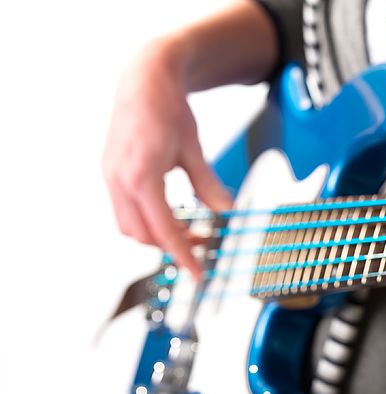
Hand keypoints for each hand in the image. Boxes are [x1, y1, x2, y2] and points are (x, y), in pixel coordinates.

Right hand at [103, 39, 232, 277]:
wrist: (143, 80)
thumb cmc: (170, 110)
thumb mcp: (195, 150)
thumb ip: (210, 187)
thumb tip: (229, 214)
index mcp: (141, 176)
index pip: (164, 230)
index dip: (183, 256)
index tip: (199, 274)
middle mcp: (119, 180)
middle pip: (143, 235)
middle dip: (173, 246)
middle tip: (205, 244)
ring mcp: (110, 177)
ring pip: (130, 227)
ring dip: (158, 235)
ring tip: (189, 230)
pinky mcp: (110, 174)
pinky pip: (125, 211)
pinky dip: (147, 220)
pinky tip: (171, 214)